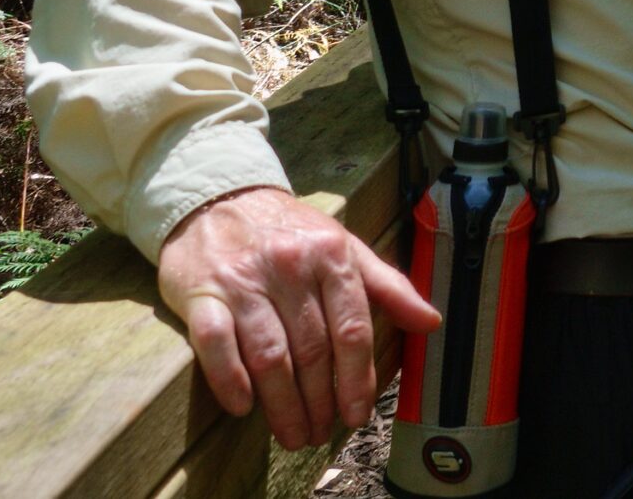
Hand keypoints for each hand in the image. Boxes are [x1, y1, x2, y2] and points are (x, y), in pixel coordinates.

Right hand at [157, 185, 440, 451]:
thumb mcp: (345, 247)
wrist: (219, 199)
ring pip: (270, 354)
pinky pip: (217, 344)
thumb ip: (388, 286)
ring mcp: (244, 280)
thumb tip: (431, 322)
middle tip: (321, 432)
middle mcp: (289, 266)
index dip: (357, 378)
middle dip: (320, 400)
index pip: (351, 328)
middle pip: (312, 349)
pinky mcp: (201, 293)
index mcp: (331, 255)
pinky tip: (244, 407)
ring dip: (282, 403)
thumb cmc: (290, 232)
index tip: (358, 414)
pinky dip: (230, 380)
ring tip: (292, 432)